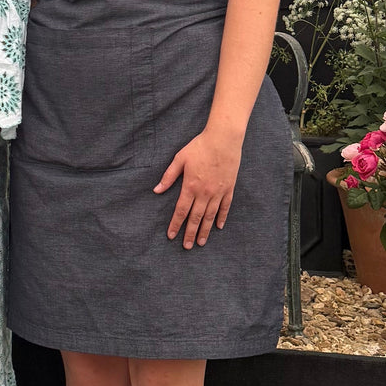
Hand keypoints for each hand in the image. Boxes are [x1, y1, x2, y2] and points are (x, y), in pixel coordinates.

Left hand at [155, 128, 242, 248]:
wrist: (223, 139)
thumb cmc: (200, 146)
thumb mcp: (180, 159)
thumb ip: (168, 176)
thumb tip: (156, 190)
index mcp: (190, 186)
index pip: (181, 211)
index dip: (175, 224)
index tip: (171, 236)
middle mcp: (204, 193)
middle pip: (196, 218)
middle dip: (190, 233)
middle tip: (186, 246)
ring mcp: (218, 192)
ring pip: (211, 216)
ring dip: (205, 230)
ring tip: (201, 242)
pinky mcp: (229, 188)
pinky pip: (225, 207)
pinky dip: (222, 218)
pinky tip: (218, 227)